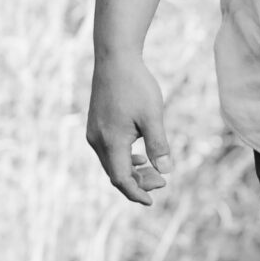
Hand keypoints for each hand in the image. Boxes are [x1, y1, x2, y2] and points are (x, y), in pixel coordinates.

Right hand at [86, 51, 172, 205]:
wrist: (115, 59)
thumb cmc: (136, 86)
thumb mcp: (153, 116)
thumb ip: (158, 145)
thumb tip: (165, 172)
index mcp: (111, 142)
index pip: (121, 179)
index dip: (136, 193)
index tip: (151, 201)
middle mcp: (97, 140)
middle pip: (115, 173)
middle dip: (138, 183)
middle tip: (162, 183)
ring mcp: (94, 132)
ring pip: (111, 163)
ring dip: (132, 171)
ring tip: (153, 171)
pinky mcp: (95, 125)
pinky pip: (108, 151)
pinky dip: (125, 159)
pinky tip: (140, 157)